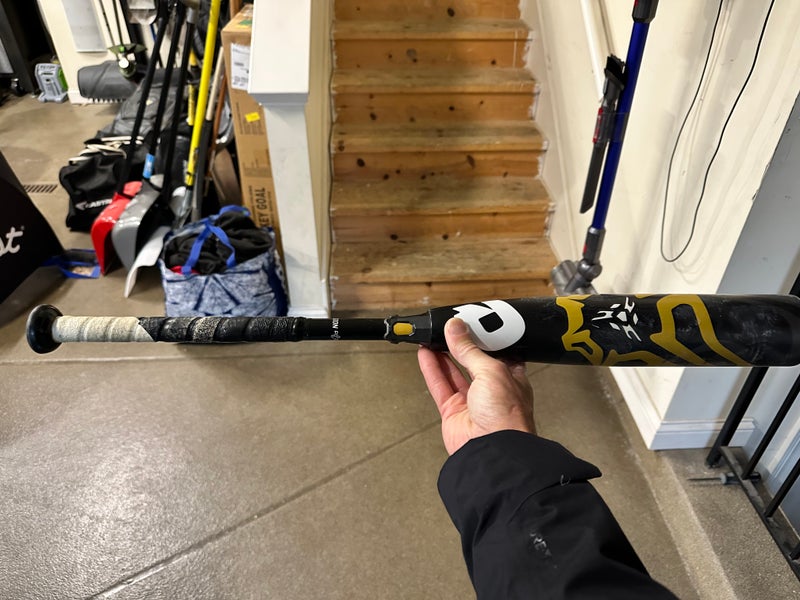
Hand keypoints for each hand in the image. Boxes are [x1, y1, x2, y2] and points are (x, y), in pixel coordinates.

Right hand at [417, 318, 534, 454]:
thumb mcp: (491, 371)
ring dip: (442, 355)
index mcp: (511, 380)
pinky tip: (425, 355)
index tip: (469, 326)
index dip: (483, 340)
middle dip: (460, 346)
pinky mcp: (454, 413)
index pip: (496, 354)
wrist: (494, 451)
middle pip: (472, 362)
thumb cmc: (507, 417)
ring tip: (432, 337)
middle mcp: (492, 392)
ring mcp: (472, 403)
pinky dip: (431, 370)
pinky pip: (440, 387)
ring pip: (454, 373)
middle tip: (447, 329)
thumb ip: (470, 350)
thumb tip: (456, 329)